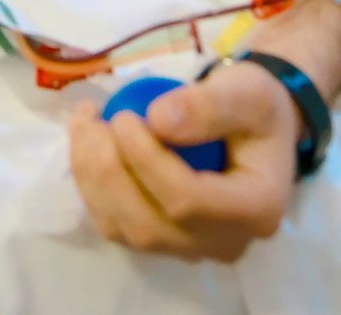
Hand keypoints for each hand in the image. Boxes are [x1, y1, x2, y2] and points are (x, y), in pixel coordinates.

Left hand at [67, 63, 298, 261]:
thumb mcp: (247, 91)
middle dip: (107, 171)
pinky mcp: (163, 240)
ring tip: (84, 124)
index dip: (144, 160)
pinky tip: (87, 145)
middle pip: (150, 226)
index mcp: (256, 210)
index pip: (188, 200)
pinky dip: (91, 187)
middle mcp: (225, 243)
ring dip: (91, 178)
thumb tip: (158, 120)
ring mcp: (191, 248)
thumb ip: (210, 104)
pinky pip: (116, 226)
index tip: (124, 116)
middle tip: (92, 118)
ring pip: (126, 231)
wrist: (252, 127)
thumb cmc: (256, 107)